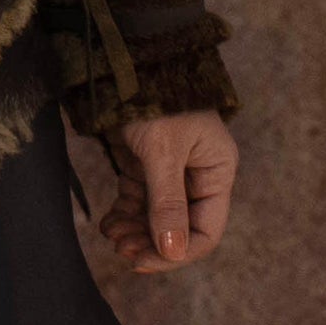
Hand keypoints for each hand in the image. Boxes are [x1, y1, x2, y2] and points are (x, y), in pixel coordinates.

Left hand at [97, 110, 237, 273]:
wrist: (129, 64)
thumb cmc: (156, 101)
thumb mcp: (163, 153)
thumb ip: (167, 203)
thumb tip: (172, 251)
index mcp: (216, 173)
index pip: (205, 231)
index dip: (176, 253)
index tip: (143, 260)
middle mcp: (198, 176)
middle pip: (179, 228)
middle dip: (151, 243)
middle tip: (121, 249)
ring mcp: (172, 172)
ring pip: (156, 219)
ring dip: (135, 232)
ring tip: (112, 236)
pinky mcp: (147, 166)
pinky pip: (139, 202)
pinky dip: (125, 215)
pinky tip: (108, 222)